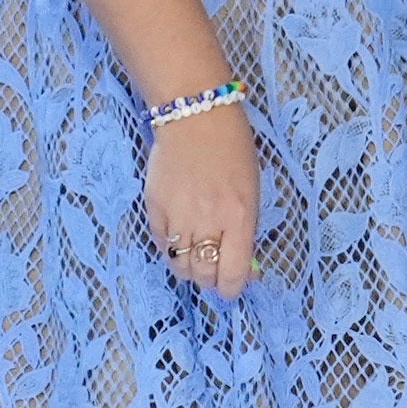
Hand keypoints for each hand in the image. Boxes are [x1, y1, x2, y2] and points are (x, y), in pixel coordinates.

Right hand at [143, 102, 259, 300]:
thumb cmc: (234, 151)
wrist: (195, 118)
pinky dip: (171, 249)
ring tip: (198, 257)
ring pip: (179, 265)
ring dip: (190, 268)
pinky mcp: (154, 207)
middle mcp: (208, 221)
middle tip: (216, 272)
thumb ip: (246, 229)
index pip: (231, 272)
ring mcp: (178, 215)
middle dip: (211, 280)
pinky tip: (180, 238)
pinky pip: (161, 244)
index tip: (232, 289)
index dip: (232, 288)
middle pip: (203, 273)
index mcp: (239, 217)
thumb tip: (243, 265)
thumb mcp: (252, 191)